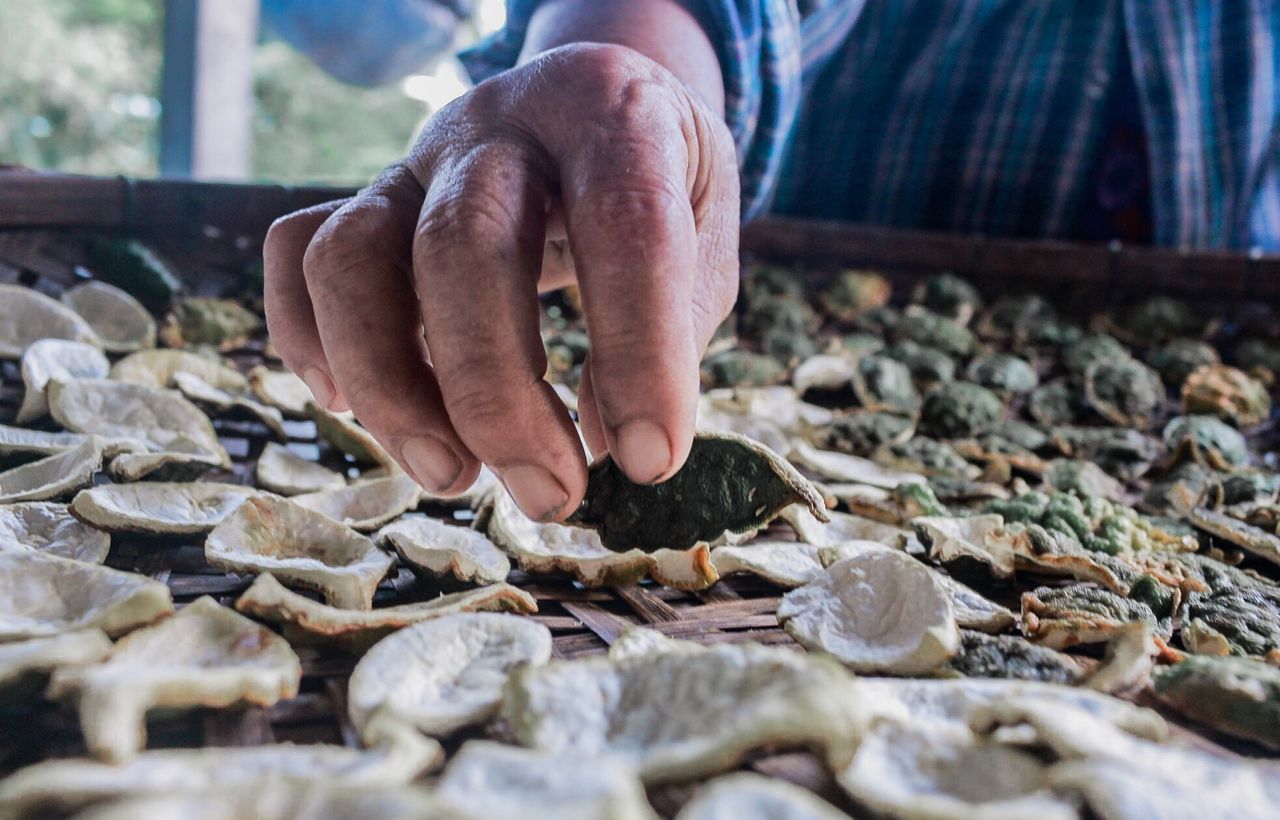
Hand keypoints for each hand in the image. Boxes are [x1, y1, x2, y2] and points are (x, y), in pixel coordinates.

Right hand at [264, 43, 739, 520]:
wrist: (593, 95)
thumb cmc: (659, 177)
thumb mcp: (705, 229)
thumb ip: (670, 326)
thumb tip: (600, 442)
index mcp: (610, 112)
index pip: (624, 224)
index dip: (639, 351)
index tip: (652, 458)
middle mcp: (499, 123)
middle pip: (461, 247)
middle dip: (498, 397)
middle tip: (553, 496)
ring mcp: (416, 158)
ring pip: (352, 257)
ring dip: (392, 389)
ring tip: (455, 475)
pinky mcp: (368, 196)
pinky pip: (297, 253)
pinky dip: (310, 339)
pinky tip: (356, 407)